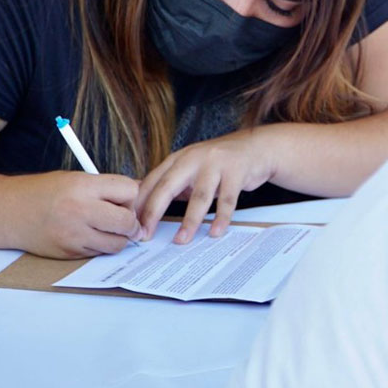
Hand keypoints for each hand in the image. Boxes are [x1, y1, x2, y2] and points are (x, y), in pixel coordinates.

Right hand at [10, 171, 141, 258]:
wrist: (8, 213)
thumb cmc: (45, 192)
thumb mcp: (76, 178)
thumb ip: (106, 187)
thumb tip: (141, 193)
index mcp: (83, 186)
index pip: (130, 191)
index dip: (130, 195)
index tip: (122, 198)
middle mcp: (79, 211)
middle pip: (128, 221)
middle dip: (130, 221)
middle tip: (122, 218)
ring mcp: (74, 236)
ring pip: (118, 243)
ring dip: (118, 237)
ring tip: (104, 227)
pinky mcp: (70, 253)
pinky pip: (100, 253)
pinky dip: (100, 246)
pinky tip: (88, 235)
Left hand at [135, 128, 278, 244]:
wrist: (255, 147)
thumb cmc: (219, 163)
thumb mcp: (191, 168)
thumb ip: (172, 184)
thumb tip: (145, 209)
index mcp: (178, 159)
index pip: (152, 181)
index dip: (140, 204)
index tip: (132, 225)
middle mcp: (193, 158)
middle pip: (168, 186)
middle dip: (154, 212)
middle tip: (145, 234)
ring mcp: (216, 164)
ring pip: (199, 196)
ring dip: (189, 221)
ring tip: (182, 240)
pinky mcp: (237, 171)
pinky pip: (228, 200)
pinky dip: (221, 218)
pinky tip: (215, 232)